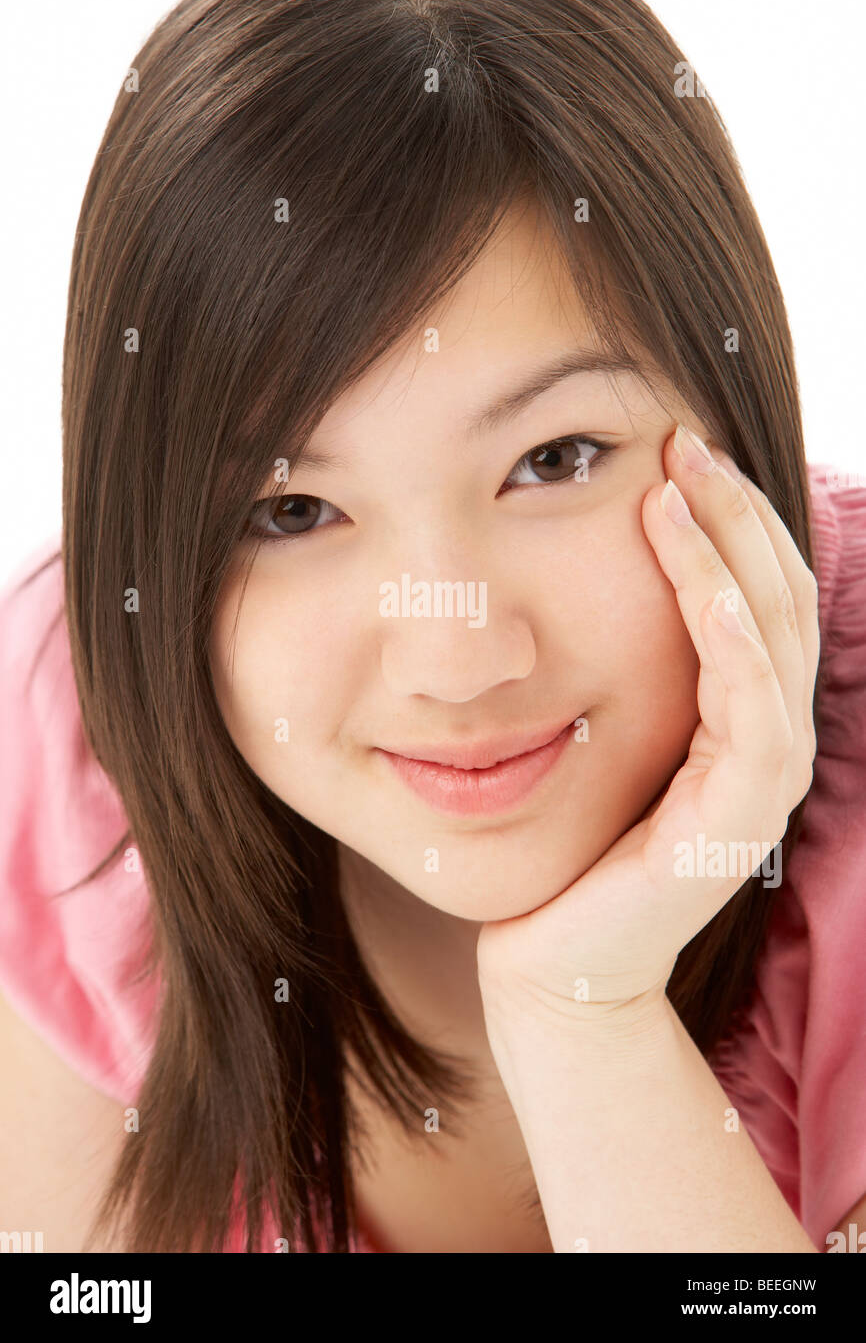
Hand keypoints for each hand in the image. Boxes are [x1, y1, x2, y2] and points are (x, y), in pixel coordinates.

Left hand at [477, 425, 819, 1023]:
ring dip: (731, 556)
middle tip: (683, 439)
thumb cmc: (567, 836)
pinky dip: (735, 643)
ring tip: (681, 486)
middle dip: (733, 511)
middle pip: (776, 595)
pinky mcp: (737, 822)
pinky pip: (753, 714)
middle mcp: (763, 738)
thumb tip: (576, 554)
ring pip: (772, 639)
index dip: (725, 516)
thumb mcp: (597, 723)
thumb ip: (615, 656)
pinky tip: (706, 589)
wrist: (554, 955)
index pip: (755, 589)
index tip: (674, 446)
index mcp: (738, 711)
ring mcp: (759, 781)